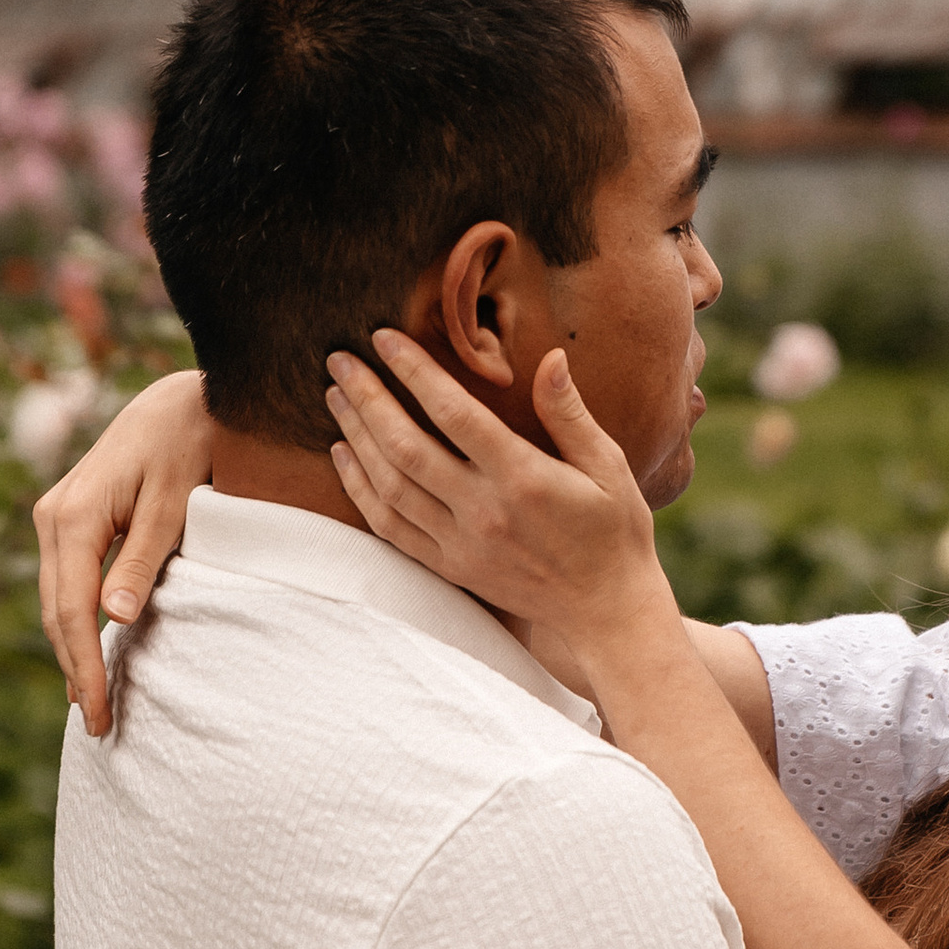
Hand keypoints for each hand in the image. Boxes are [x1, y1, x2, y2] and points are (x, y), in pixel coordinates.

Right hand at [35, 365, 217, 733]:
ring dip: (71, 651)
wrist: (180, 398)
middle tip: (99, 724)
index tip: (101, 712)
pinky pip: (65, 581)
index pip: (72, 610)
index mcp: (72, 516)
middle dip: (75, 670)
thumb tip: (115, 619)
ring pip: (56, 600)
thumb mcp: (173, 504)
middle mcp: (52, 516)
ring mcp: (56, 516)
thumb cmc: (186, 445)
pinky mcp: (70, 518)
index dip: (85, 667)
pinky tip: (88, 653)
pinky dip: (75, 621)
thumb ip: (142, 560)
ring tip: (90, 702)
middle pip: (56, 612)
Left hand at [324, 331, 669, 677]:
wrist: (606, 610)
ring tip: (334, 397)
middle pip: (405, 447)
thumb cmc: (614, 531)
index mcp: (524, 478)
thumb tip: (550, 359)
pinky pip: (389, 527)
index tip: (384, 337)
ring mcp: (461, 545)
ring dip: (355, 437)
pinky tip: (344, 455)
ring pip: (388, 486)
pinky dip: (359, 489)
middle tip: (339, 360)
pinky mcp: (449, 568)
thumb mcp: (609, 466)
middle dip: (366, 398)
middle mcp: (484, 512)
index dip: (414, 371)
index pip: (453, 414)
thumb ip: (570, 413)